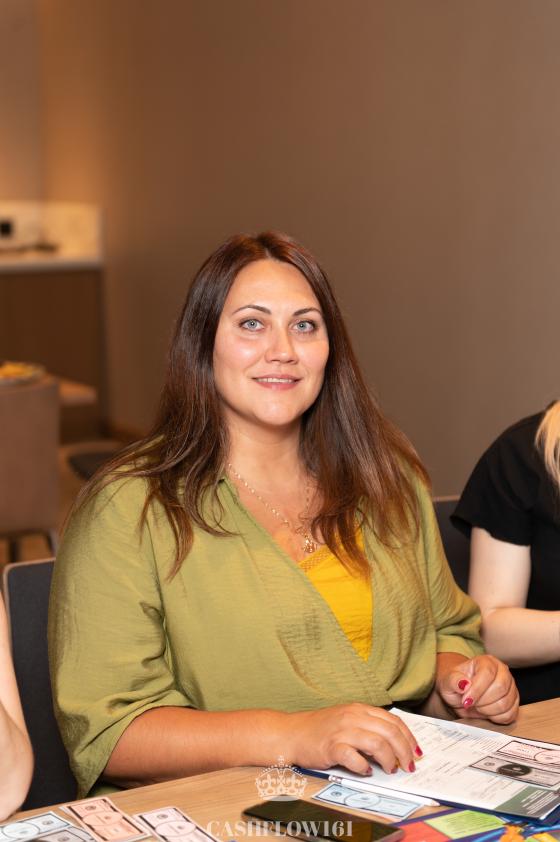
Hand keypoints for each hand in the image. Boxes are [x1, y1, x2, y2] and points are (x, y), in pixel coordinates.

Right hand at [284, 703, 420, 775]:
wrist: (292, 733)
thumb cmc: (321, 730)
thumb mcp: (348, 720)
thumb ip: (369, 728)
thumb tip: (394, 746)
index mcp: (360, 709)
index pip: (394, 721)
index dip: (409, 738)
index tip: (416, 752)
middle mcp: (353, 717)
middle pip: (390, 733)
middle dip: (404, 752)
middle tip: (408, 766)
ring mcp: (342, 731)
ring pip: (377, 744)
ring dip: (389, 760)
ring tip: (390, 770)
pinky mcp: (331, 747)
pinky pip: (354, 758)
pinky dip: (364, 767)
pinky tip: (365, 771)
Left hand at [437, 654, 518, 723]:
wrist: (462, 694)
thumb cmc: (456, 684)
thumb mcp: (448, 681)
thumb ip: (454, 680)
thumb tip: (463, 684)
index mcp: (486, 661)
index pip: (488, 673)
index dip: (477, 689)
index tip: (466, 700)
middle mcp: (502, 671)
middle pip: (500, 688)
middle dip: (482, 701)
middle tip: (471, 703)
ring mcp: (510, 686)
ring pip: (506, 703)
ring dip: (488, 710)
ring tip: (478, 706)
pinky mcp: (514, 702)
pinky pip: (511, 714)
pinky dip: (497, 718)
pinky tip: (487, 712)